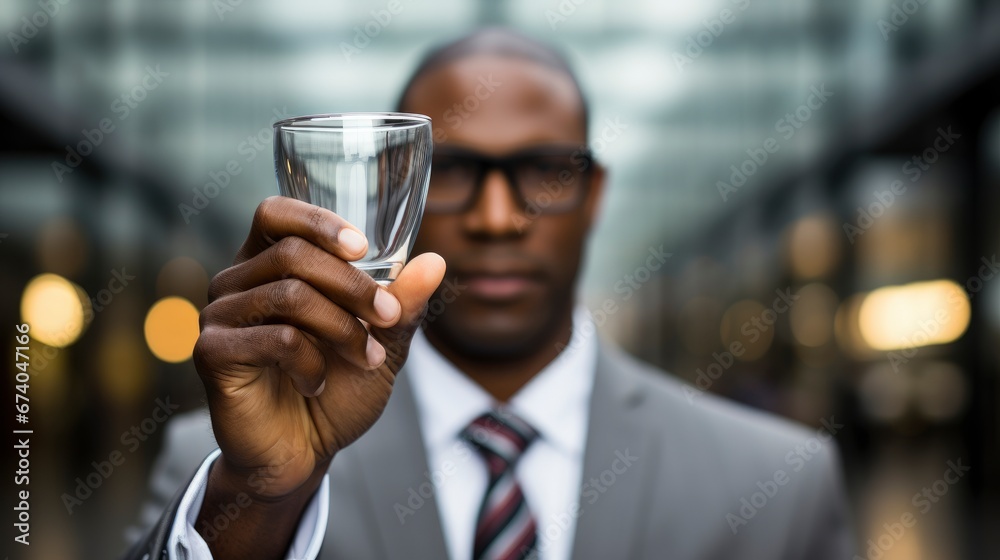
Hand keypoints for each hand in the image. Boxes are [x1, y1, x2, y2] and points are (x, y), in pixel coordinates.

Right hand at [193, 196, 443, 557]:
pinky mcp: (213, 353)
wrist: (301, 452)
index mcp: (266, 265)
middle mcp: (235, 282)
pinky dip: (312, 361)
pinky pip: (276, 339)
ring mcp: (218, 315)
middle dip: (353, 285)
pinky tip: (317, 382)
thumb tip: (435, 262)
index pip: (275, 213)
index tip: (364, 247)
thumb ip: (402, 305)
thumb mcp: (380, 343)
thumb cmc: (335, 390)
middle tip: (388, 317)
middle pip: (292, 254)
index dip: (318, 221)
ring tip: (366, 357)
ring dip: (342, 327)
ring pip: (289, 294)